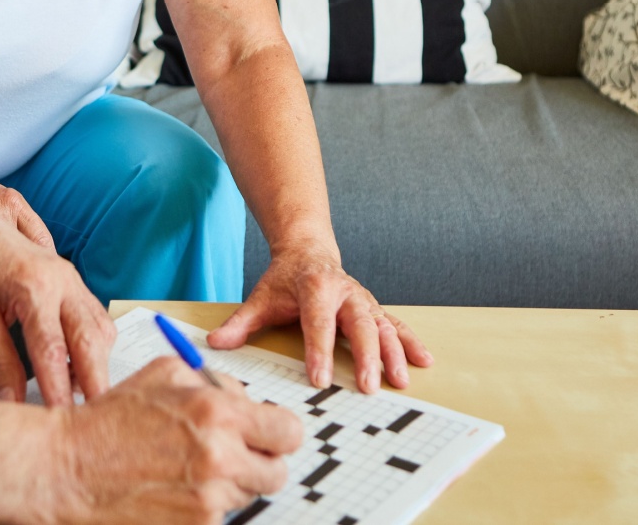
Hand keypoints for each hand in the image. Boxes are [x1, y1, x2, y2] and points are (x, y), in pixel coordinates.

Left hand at [0, 190, 112, 405]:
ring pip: (100, 330)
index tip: (59, 419)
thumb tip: (14, 401)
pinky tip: (77, 368)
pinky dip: (94, 347)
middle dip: (96, 381)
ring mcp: (73, 281)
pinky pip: (96, 319)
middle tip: (95, 417)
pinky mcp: (75, 285)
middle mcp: (63, 281)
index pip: (52, 349)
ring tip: (82, 397)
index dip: (58, 389)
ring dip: (97, 364)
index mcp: (34, 286)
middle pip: (91, 339)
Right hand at [0, 358, 303, 524]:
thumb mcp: (165, 375)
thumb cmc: (112, 419)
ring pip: (249, 495)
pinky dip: (205, 504)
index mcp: (218, 413)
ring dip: (230, 482)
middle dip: (260, 461)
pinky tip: (174, 487)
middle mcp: (220, 458)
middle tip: (234, 453)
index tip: (268, 432)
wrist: (72, 469)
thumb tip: (247, 399)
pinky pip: (220, 515)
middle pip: (277, 472)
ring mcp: (209, 499)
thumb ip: (216, 383)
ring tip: (189, 467)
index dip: (278, 431)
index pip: (288, 432)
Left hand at [207, 244, 432, 393]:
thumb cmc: (285, 279)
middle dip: (365, 356)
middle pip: (359, 325)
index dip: (319, 350)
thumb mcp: (260, 297)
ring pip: (383, 326)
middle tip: (368, 385)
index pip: (318, 322)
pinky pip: (396, 325)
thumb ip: (240, 323)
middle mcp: (345, 292)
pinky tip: (423, 360)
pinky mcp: (374, 308)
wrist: (308, 250)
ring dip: (394, 353)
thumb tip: (214, 344)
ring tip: (400, 379)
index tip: (320, 379)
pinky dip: (410, 342)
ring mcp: (363, 300)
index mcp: (315, 288)